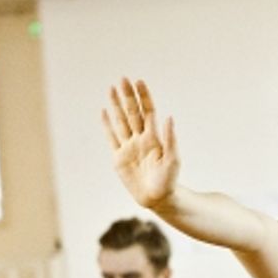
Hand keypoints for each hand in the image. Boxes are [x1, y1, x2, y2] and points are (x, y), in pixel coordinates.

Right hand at [102, 78, 178, 209]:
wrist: (158, 198)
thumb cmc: (169, 179)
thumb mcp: (173, 159)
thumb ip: (170, 138)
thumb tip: (168, 117)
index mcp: (154, 137)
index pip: (148, 111)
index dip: (144, 97)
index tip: (139, 81)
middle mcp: (140, 138)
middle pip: (132, 112)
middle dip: (128, 96)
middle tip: (122, 79)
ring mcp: (128, 147)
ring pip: (120, 121)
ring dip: (116, 105)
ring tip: (111, 88)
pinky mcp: (119, 158)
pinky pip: (111, 138)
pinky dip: (107, 125)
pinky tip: (104, 112)